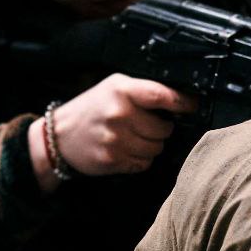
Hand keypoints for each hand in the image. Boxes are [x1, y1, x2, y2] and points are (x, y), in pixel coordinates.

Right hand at [29, 74, 196, 191]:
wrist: (59, 136)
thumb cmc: (92, 108)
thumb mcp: (113, 87)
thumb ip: (142, 91)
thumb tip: (180, 100)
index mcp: (121, 91)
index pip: (160, 95)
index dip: (181, 102)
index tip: (192, 106)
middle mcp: (119, 114)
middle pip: (164, 129)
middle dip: (162, 129)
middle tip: (150, 125)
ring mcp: (115, 139)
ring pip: (156, 148)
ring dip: (152, 145)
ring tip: (136, 137)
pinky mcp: (113, 160)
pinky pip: (144, 163)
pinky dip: (141, 159)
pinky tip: (127, 149)